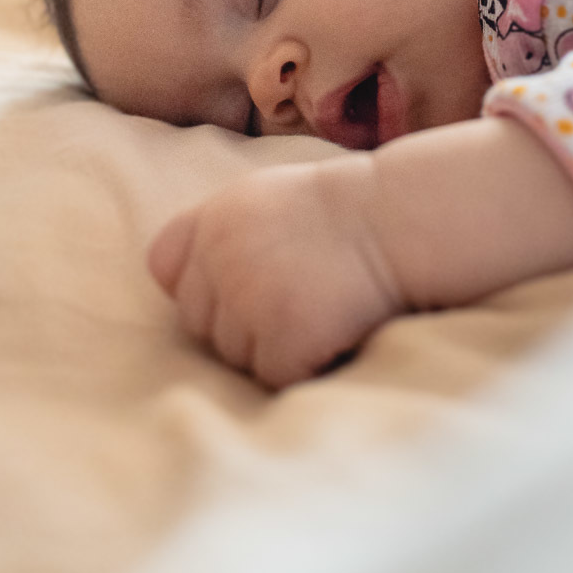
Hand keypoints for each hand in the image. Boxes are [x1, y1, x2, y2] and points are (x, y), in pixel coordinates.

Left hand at [148, 154, 404, 389]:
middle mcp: (221, 256)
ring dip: (274, 348)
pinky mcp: (282, 336)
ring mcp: (250, 297)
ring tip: (320, 310)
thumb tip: (182, 285)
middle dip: (240, 323)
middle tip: (297, 297)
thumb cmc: (347, 212)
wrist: (406, 220)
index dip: (200, 282)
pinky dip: (303, 366)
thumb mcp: (269, 196)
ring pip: (236, 356)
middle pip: (200, 322)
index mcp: (215, 217)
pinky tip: (333, 332)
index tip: (241, 281)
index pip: (166, 268)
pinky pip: (273, 375)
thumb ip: (222, 231)